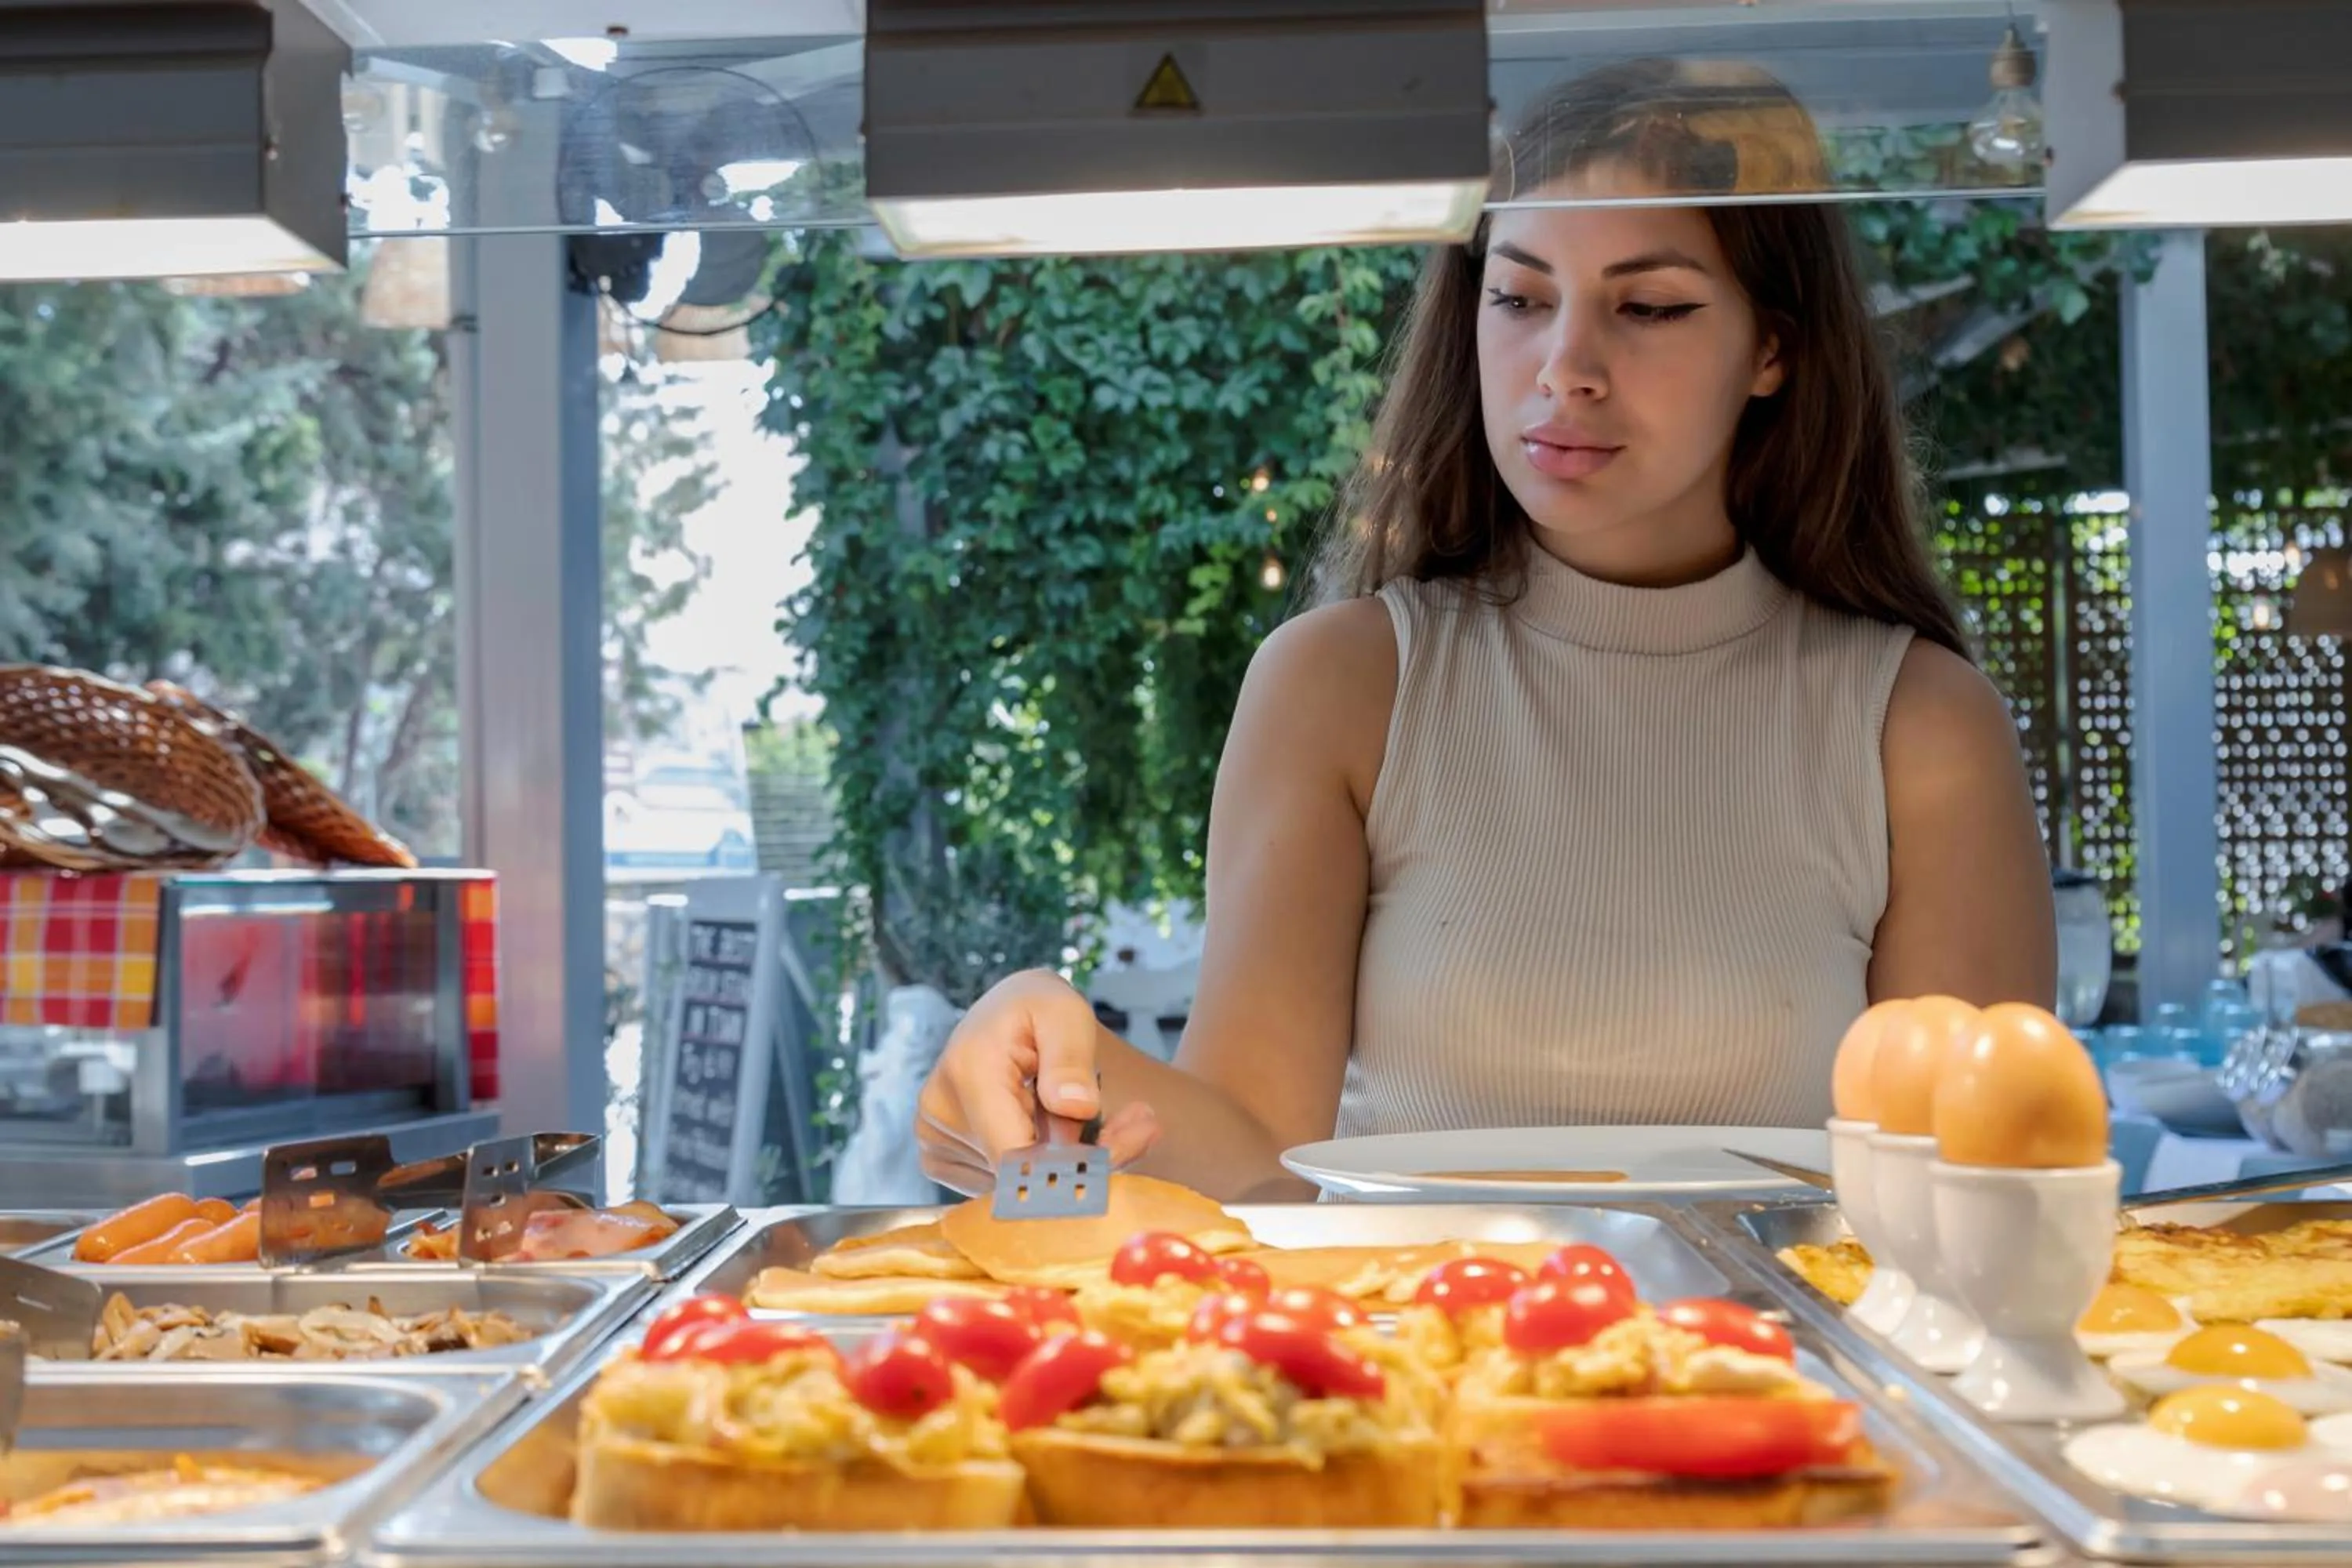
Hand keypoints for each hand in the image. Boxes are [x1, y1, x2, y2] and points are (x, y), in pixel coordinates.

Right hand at [917, 970, 1161, 1194]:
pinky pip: (1004, 1184)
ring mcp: (934, 1142)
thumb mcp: (1065, 1011)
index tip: (1135, 1135)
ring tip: (1096, 1119)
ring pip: (1020, 1184)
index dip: (1079, 1162)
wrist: (1004, 1018)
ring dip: (1069, 1164)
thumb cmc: (1037, 1009)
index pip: (1021, 1156)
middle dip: (1088, 1159)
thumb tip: (1076, 1106)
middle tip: (1140, 1125)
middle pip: (1026, 1174)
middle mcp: (939, 1114)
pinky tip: (1059, 1132)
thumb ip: (1071, 1056)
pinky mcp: (942, 1160)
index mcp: (968, 1073)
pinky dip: (1042, 1169)